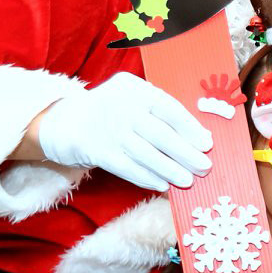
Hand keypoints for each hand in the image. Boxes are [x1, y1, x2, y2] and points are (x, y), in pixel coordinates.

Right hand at [34, 72, 212, 190]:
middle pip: (160, 133)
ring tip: (187, 180)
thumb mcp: (133, 100)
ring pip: (145, 153)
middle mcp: (120, 105)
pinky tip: (162, 184)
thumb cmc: (111, 112)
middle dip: (185, 153)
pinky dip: (147, 177)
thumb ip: (161, 113)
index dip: (190, 128)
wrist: (64, 121)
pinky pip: (127, 167)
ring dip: (169, 169)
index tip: (207, 144)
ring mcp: (107, 128)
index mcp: (134, 88)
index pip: (168, 108)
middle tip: (204, 167)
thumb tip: (199, 138)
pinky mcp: (96, 150)